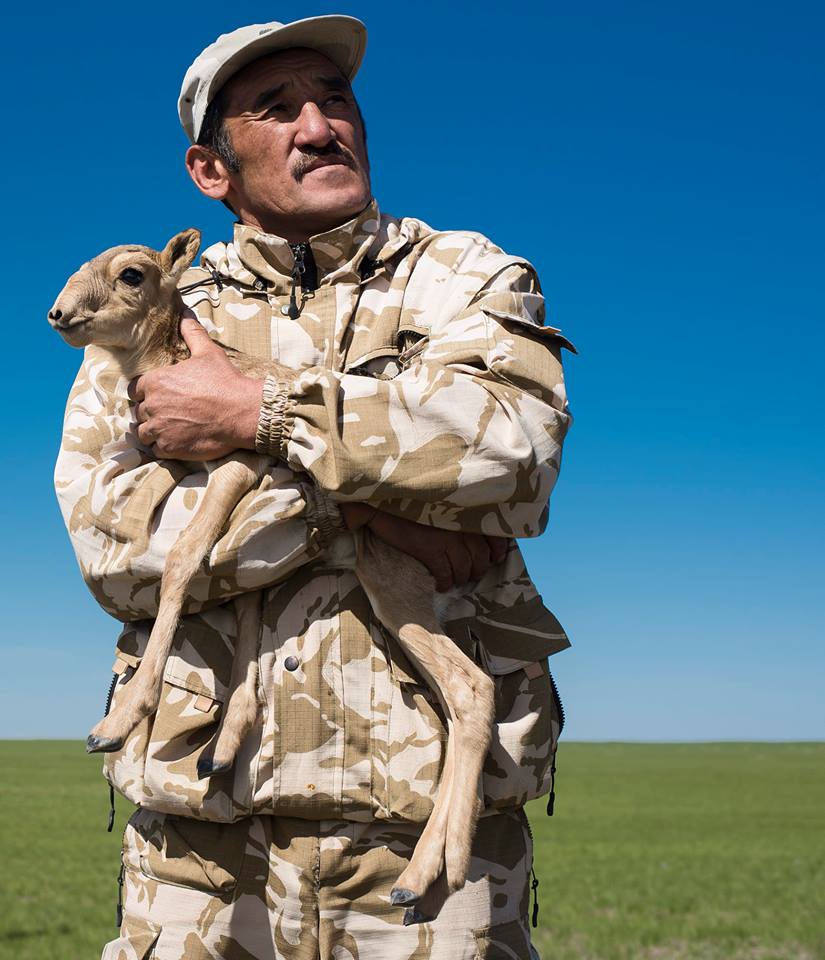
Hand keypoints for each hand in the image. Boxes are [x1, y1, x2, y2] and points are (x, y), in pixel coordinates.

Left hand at [131, 314, 263, 460]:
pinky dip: (163, 447)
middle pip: (139, 412)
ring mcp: (159, 428)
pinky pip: (155, 449)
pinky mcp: (169, 447)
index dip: (146, 392)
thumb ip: (192, 333)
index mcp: (156, 381)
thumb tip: (185, 313)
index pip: (135, 389)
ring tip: (168, 429)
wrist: (242, 412)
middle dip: (150, 413)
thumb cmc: (224, 381)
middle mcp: (152, 405)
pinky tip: (176, 441)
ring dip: (152, 432)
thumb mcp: (208, 353)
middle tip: (168, 413)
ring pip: (143, 433)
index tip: (159, 396)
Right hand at [340, 504, 507, 591]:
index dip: (496, 552)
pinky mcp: (430, 549)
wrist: (382, 501)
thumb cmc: (412, 499)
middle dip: (478, 570)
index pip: (496, 536)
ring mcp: (448, 537)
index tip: (493, 558)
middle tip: (471, 574)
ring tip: (454, 580)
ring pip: (464, 569)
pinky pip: (444, 574)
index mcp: (470, 510)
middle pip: (481, 557)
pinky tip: (439, 585)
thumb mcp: (444, 501)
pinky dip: (444, 583)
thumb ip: (462, 514)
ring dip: (461, 578)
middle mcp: (463, 524)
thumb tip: (474, 537)